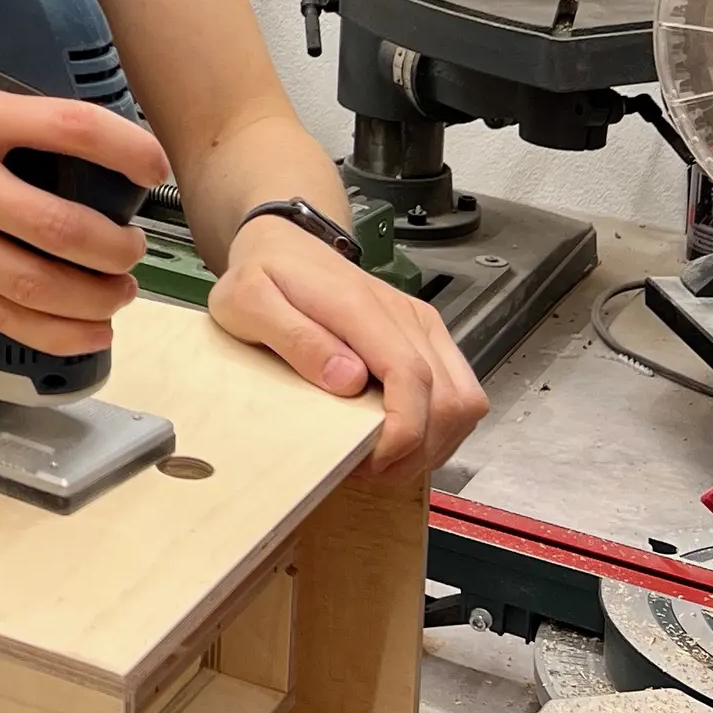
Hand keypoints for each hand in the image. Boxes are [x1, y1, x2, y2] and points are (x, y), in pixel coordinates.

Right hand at [0, 71, 169, 360]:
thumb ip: (2, 116)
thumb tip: (78, 147)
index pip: (67, 129)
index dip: (127, 151)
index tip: (152, 168)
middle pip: (57, 226)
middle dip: (113, 250)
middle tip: (129, 252)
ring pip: (28, 284)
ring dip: (90, 300)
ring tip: (114, 297)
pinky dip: (46, 330)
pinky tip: (81, 332)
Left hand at [208, 213, 486, 481]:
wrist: (286, 244)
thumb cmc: (264, 275)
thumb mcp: (248, 302)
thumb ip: (294, 338)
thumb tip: (347, 379)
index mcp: (362, 308)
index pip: (412, 377)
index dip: (403, 432)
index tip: (371, 461)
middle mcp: (406, 317)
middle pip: (449, 399)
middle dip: (418, 450)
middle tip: (371, 468)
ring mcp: (423, 327)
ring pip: (464, 401)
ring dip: (434, 443)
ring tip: (385, 458)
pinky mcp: (428, 337)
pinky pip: (459, 392)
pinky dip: (439, 427)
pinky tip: (399, 437)